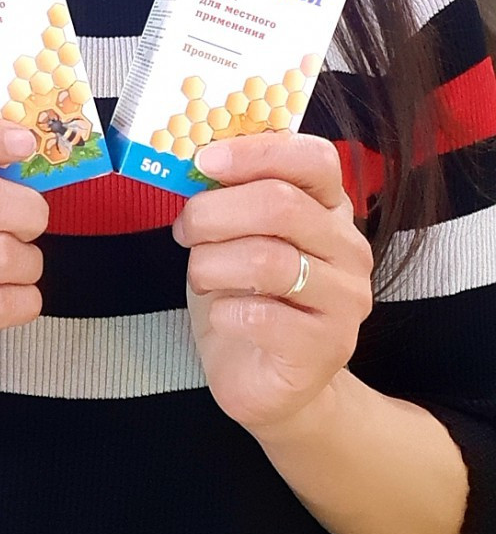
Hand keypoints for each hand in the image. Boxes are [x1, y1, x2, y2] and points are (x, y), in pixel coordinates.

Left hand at [172, 133, 372, 436]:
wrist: (269, 382)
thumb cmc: (248, 297)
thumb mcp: (237, 236)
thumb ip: (232, 196)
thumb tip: (198, 161)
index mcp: (329, 208)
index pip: (313, 158)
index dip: (256, 152)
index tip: (205, 160)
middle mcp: (348, 248)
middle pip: (282, 205)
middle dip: (215, 212)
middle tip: (185, 229)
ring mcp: (344, 299)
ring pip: (267, 260)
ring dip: (212, 264)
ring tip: (201, 276)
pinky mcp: (325, 347)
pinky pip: (261, 316)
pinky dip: (225, 312)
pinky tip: (223, 316)